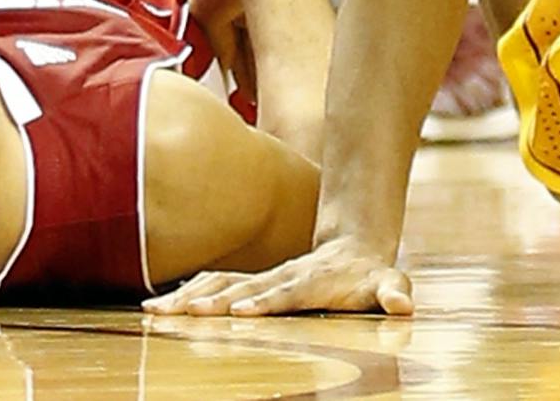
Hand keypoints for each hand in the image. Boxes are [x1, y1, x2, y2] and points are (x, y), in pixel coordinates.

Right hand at [143, 236, 413, 316]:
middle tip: (183, 311)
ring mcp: (264, 278)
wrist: (354, 248)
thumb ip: (395, 293)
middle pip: (242, 288)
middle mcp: (281, 277)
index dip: (263, 302)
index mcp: (309, 282)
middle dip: (212, 300)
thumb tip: (404, 305)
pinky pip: (214, 285)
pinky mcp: (252, 283)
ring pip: (220, 283)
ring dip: (188, 296)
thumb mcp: (389, 283)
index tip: (239, 311)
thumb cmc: (370, 276)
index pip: (284, 293)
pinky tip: (159, 306)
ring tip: (155, 309)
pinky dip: (187, 293)